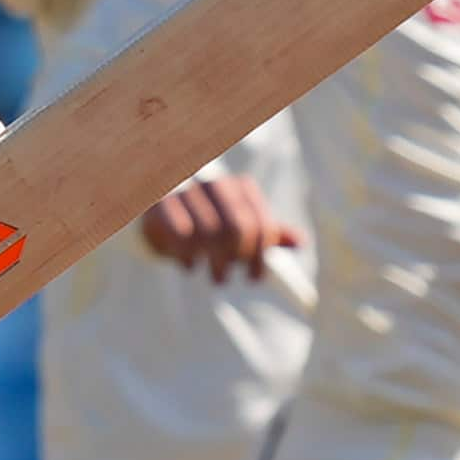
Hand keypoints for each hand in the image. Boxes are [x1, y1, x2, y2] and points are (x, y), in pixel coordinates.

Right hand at [141, 175, 302, 283]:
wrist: (158, 218)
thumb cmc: (206, 226)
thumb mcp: (239, 229)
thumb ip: (267, 234)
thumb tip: (301, 241)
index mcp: (240, 187)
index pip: (260, 222)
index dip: (260, 253)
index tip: (254, 276)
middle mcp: (216, 182)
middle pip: (237, 227)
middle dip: (235, 258)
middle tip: (227, 277)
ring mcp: (188, 189)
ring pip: (209, 232)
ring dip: (212, 262)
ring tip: (211, 275)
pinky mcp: (162, 201)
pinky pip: (181, 233)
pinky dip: (187, 255)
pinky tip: (188, 264)